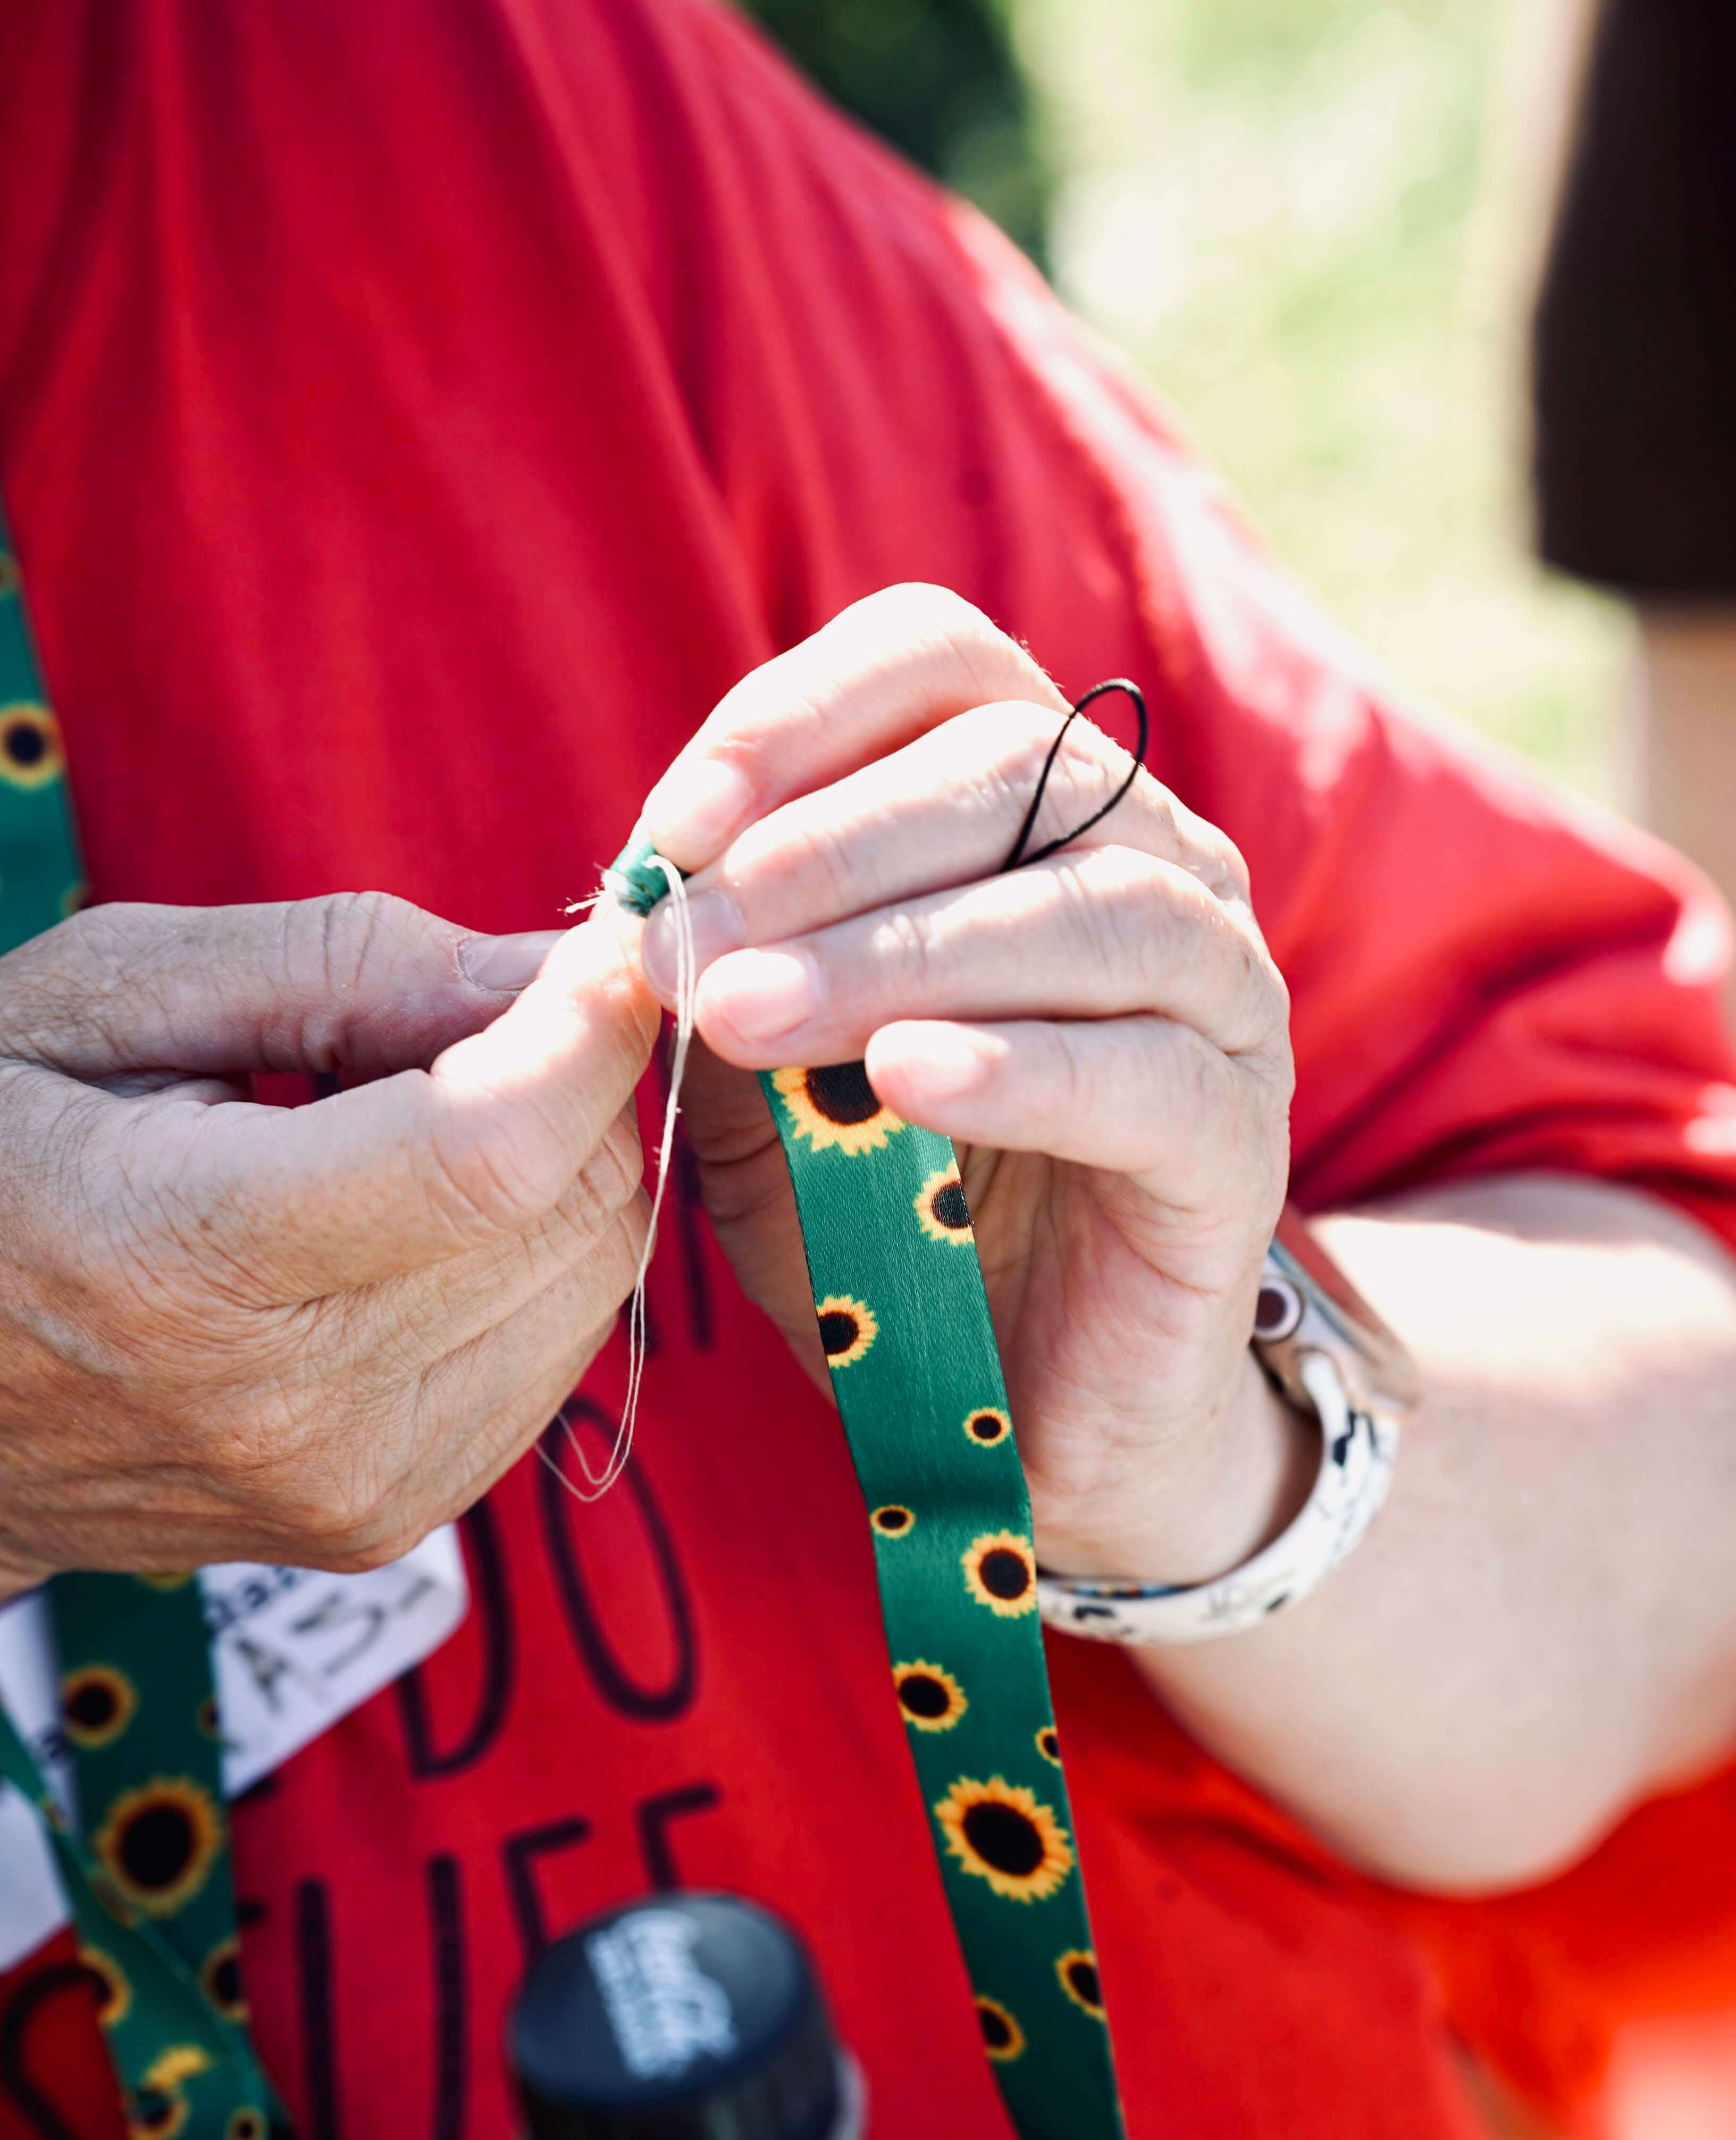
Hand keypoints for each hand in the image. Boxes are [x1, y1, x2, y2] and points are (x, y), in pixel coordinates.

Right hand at [0, 894, 656, 1593]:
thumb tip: (558, 969)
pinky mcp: (389, 1521)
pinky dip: (529, 1260)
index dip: (591, 1036)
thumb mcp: (105, 995)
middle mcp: (288, 1408)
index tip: (629, 944)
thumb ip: (344, 964)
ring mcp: (351, 1487)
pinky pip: (555, 1353)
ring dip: (556, 1174)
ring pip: (592, 1284)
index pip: (488, 1157)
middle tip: (470, 1022)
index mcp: (184, 1260)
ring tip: (409, 1129)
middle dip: (573, 1087)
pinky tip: (415, 1224)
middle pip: (569, 1215)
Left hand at [635, 585, 1308, 1586]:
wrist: (1015, 1414)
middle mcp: (1156, 867)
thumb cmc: (888, 1224)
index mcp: (1039, 811)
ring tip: (752, 1017)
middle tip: (690, 947)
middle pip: (1017, 763)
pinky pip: (1144, 1071)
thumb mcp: (763, 1093)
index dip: (802, 715)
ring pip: (1089, 905)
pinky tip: (901, 1082)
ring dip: (899, 949)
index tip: (676, 827)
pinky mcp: (1238, 1145)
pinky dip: (1016, 1065)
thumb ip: (725, 987)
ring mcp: (1221, 1000)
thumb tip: (649, 901)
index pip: (943, 662)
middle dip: (828, 848)